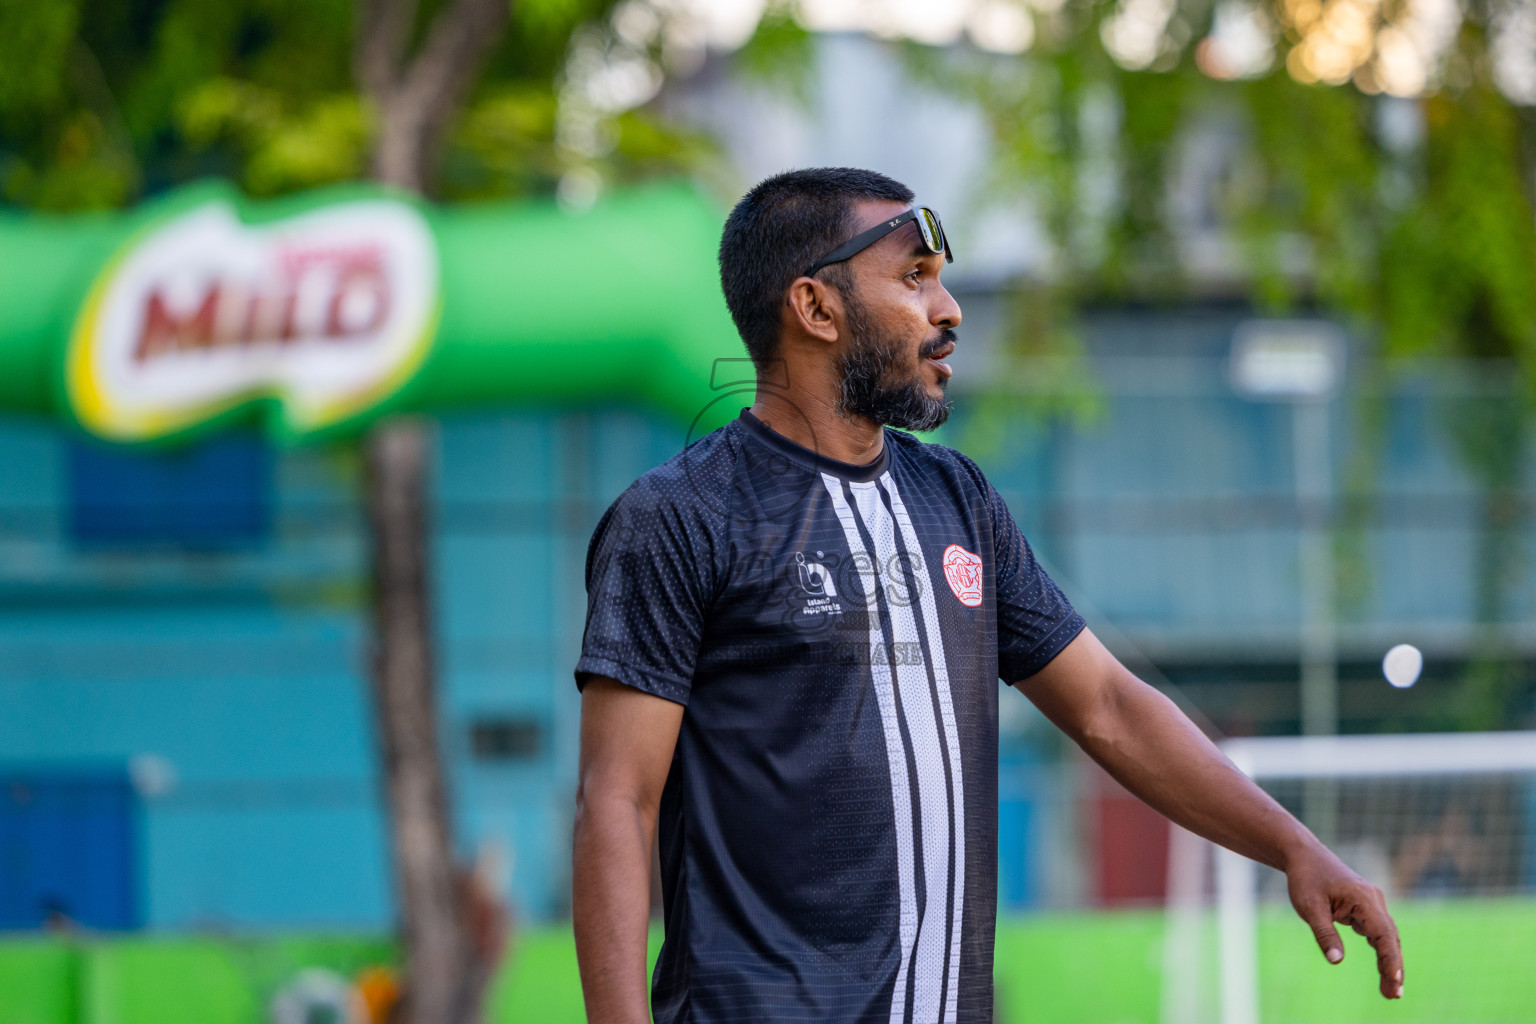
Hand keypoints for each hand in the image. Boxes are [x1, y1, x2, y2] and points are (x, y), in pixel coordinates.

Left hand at [1285, 843, 1403, 998]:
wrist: (1304, 855)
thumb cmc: (1306, 879)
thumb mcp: (1309, 908)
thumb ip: (1324, 934)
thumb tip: (1336, 961)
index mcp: (1364, 899)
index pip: (1384, 934)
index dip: (1391, 959)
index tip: (1396, 979)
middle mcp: (1374, 900)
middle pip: (1390, 939)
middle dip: (1393, 967)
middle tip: (1393, 996)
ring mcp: (1372, 903)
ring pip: (1386, 937)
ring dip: (1388, 962)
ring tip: (1390, 991)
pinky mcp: (1365, 907)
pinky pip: (1377, 932)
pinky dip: (1381, 951)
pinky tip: (1384, 970)